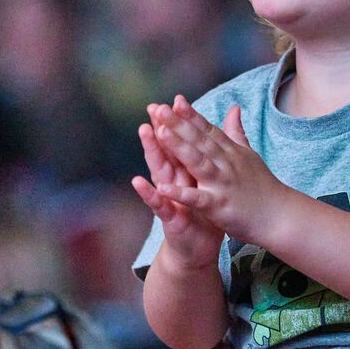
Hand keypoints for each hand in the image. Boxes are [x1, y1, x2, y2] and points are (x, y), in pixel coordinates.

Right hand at [132, 107, 224, 267]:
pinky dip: (149, 193)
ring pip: (159, 171)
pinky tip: (138, 181)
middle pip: (167, 152)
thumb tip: (211, 141)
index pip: (182, 144)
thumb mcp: (208, 183)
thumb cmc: (203, 213)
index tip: (178, 100)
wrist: (198, 247)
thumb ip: (207, 160)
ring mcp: (169, 198)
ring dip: (151, 152)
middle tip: (153, 107)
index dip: (180, 123)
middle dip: (160, 130)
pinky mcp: (168, 217)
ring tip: (143, 131)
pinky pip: (158, 204)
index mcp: (187, 172)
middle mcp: (174, 181)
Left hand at [150, 96, 291, 244]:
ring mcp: (222, 184)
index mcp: (231, 152)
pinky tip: (162, 188)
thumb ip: (236, 132)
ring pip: (198, 161)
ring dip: (179, 146)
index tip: (175, 100)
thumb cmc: (263, 188)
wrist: (281, 216)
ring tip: (159, 133)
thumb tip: (234, 108)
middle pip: (200, 140)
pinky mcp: (219, 206)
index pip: (208, 130)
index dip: (192, 115)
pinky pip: (197, 198)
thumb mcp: (249, 155)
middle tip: (160, 108)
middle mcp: (226, 164)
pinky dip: (180, 193)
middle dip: (179, 124)